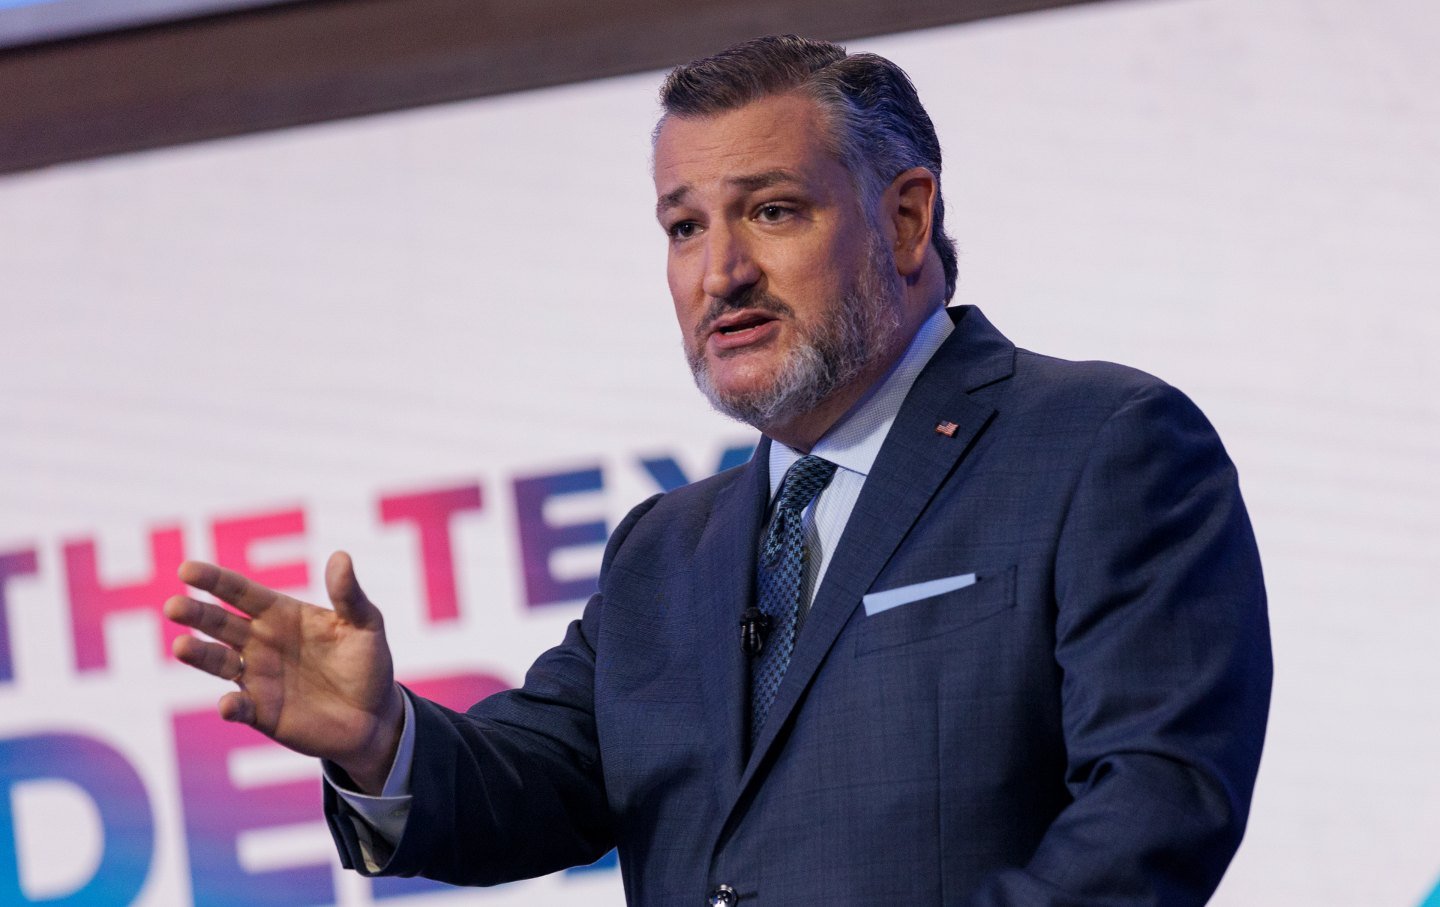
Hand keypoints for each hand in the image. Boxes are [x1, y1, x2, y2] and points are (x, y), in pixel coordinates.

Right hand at [164, 551, 404, 793]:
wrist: (375, 716)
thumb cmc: (368, 663)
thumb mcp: (366, 625)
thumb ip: (349, 595)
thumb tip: (341, 556)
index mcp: (282, 615)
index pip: (242, 593)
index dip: (215, 580)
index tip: (187, 569)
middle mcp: (261, 643)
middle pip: (221, 623)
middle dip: (196, 614)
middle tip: (174, 605)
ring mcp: (258, 677)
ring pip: (219, 662)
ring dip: (200, 656)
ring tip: (181, 648)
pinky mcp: (262, 712)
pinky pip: (239, 707)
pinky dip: (231, 706)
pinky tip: (228, 703)